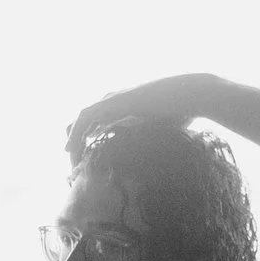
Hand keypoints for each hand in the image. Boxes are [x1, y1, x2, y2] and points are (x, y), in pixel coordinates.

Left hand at [65, 73, 219, 161]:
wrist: (189, 94)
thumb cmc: (183, 111)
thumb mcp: (162, 130)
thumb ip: (152, 138)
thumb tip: (160, 160)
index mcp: (123, 106)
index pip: (96, 123)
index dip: (87, 140)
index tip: (85, 161)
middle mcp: (113, 101)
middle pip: (83, 121)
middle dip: (76, 142)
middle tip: (74, 166)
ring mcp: (111, 99)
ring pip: (80, 120)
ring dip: (73, 142)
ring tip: (71, 163)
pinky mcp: (111, 102)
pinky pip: (84, 118)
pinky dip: (75, 134)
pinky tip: (71, 150)